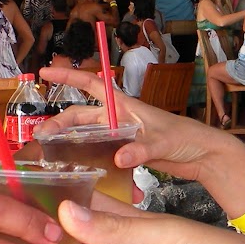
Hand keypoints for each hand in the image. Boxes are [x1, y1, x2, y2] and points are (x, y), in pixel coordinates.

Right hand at [36, 65, 244, 183]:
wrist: (202, 155)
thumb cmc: (186, 138)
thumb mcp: (163, 141)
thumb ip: (142, 149)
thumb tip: (120, 159)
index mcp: (124, 106)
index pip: (91, 84)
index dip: (68, 76)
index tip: (45, 71)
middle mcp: (118, 118)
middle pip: (81, 116)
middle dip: (60, 123)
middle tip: (41, 137)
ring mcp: (121, 136)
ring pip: (87, 136)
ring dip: (70, 142)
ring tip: (52, 153)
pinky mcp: (125, 153)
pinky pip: (99, 153)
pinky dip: (89, 160)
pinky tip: (80, 172)